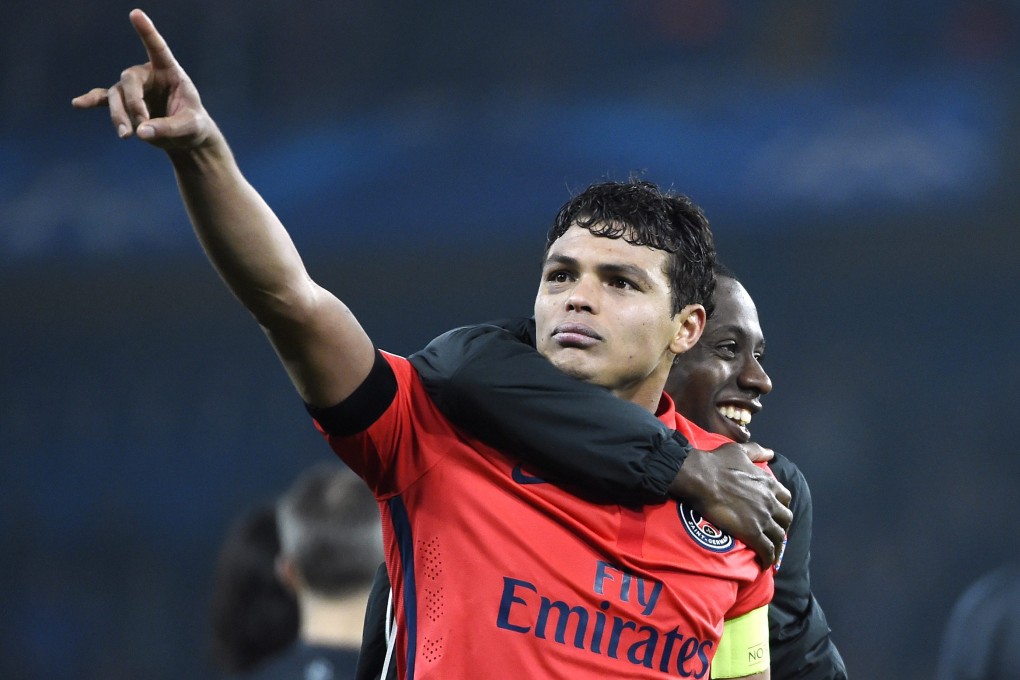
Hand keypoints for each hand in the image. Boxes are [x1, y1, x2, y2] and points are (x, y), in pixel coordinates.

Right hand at [72, 9, 217, 150]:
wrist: (185, 138)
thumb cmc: (193, 126)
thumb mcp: (190, 128)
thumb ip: (169, 128)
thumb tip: (140, 132)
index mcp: (169, 72)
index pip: (157, 49)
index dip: (147, 32)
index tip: (136, 14)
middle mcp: (148, 75)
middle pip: (129, 81)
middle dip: (133, 104)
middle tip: (143, 126)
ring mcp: (134, 89)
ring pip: (116, 96)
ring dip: (119, 116)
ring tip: (127, 136)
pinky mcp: (124, 104)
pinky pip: (103, 100)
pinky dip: (91, 101)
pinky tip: (78, 104)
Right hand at [668, 443, 792, 566]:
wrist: (702, 478)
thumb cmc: (717, 463)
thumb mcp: (740, 451)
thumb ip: (757, 452)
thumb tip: (771, 453)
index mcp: (768, 483)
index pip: (785, 498)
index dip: (781, 506)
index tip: (775, 511)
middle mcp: (770, 501)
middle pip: (786, 519)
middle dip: (782, 526)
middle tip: (773, 532)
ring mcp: (763, 518)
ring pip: (779, 537)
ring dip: (778, 545)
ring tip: (772, 552)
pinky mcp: (752, 533)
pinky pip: (767, 550)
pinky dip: (769, 558)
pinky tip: (766, 564)